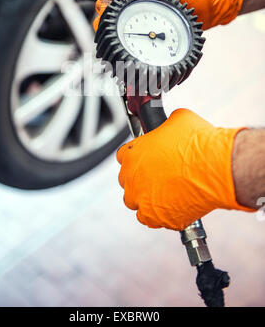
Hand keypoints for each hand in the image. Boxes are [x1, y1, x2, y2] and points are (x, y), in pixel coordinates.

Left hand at [117, 108, 252, 230]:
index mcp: (132, 154)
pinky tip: (171, 206)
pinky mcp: (158, 218)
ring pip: (136, 202)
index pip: (124, 156)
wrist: (215, 167)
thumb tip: (169, 126)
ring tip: (165, 192)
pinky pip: (150, 220)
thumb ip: (165, 126)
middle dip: (141, 178)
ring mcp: (142, 200)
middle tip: (160, 176)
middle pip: (128, 180)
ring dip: (146, 198)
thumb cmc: (198, 143)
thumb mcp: (178, 119)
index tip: (148, 159)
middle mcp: (132, 178)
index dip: (138, 157)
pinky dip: (159, 215)